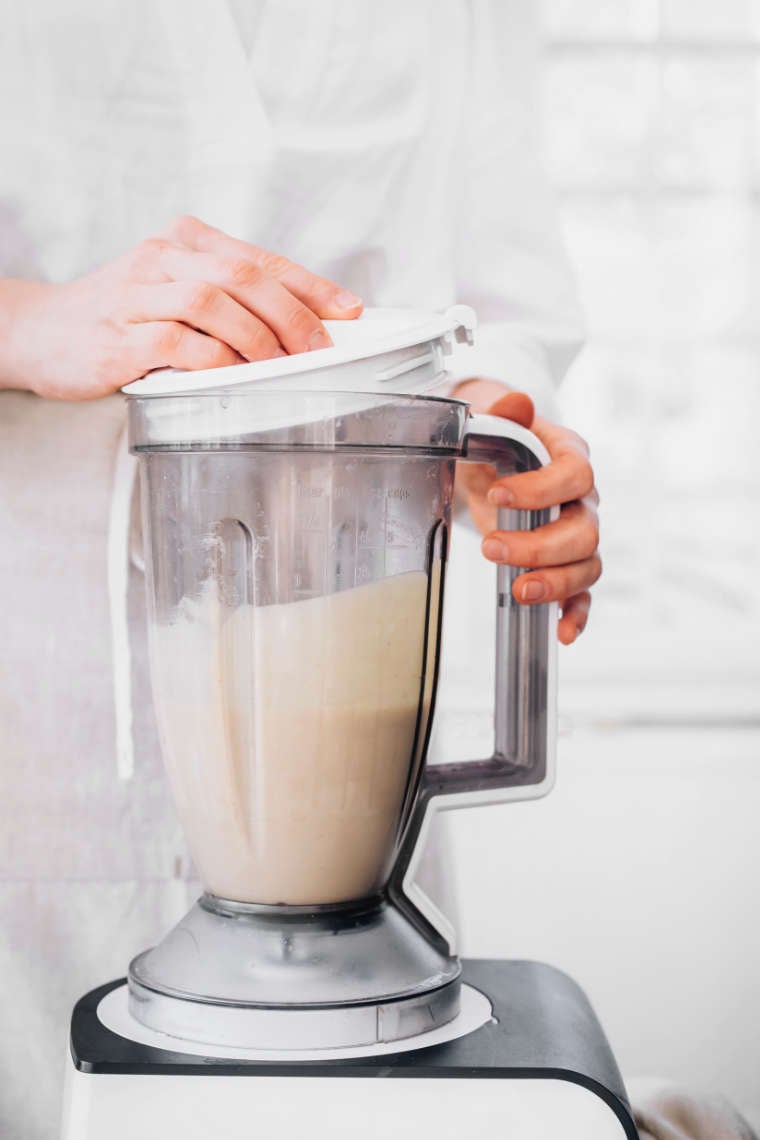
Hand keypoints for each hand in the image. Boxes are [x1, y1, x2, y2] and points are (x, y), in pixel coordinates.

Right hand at [0, 215, 362, 399]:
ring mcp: (138, 295)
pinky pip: (179, 344)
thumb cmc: (120, 317)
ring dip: (258, 338)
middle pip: (244, 275)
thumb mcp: (175, 294)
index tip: (349, 311)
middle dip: (294, 315)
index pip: (261, 259)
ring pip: (214, 302)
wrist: (40, 332)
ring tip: (282, 367)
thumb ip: (229, 302)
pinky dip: (215, 361)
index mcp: (185, 241)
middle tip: (320, 350)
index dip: (312, 286)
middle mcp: (162, 257)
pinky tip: (233, 376)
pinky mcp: (119, 337)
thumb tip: (301, 327)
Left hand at [454, 381, 600, 644]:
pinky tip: (562, 632)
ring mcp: (579, 535)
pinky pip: (584, 593)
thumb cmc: (497, 441)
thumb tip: (516, 403)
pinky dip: (576, 614)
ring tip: (517, 590)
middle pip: (583, 531)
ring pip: (586, 565)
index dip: (540, 490)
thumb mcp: (492, 420)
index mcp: (571, 457)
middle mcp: (583, 499)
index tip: (497, 494)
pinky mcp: (568, 564)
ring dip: (554, 582)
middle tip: (492, 548)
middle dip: (539, 545)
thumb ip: (505, 412)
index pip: (574, 475)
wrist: (493, 461)